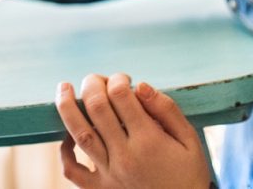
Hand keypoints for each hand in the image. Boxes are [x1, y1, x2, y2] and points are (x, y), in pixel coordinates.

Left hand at [56, 73, 211, 188]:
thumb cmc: (189, 174)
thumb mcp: (189, 140)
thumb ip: (167, 110)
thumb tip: (141, 85)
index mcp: (149, 141)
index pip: (121, 96)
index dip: (117, 79)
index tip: (123, 79)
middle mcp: (124, 156)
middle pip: (97, 108)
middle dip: (92, 85)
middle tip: (95, 78)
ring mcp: (109, 174)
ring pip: (80, 133)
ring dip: (67, 106)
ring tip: (63, 87)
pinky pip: (73, 171)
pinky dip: (64, 152)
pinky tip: (68, 135)